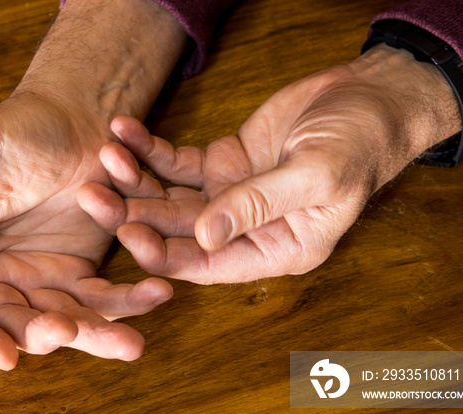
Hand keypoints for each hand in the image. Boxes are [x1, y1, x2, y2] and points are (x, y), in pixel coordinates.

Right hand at [0, 92, 171, 369]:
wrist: (76, 115)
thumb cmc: (16, 126)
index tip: (1, 356)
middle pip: (13, 321)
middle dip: (41, 335)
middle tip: (67, 332)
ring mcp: (40, 277)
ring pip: (63, 320)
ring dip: (95, 333)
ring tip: (128, 342)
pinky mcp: (80, 272)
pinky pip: (102, 298)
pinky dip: (129, 302)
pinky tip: (156, 293)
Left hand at [78, 44, 460, 284]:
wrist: (369, 100)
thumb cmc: (359, 144)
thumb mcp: (315, 176)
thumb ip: (259, 206)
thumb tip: (204, 237)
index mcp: (273, 250)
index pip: (207, 263)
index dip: (163, 253)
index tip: (125, 232)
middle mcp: (244, 231)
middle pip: (176, 232)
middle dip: (133, 214)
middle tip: (92, 194)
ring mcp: (228, 197)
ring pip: (168, 197)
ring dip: (134, 180)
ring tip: (105, 155)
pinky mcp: (220, 164)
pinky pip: (175, 162)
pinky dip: (149, 148)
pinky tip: (124, 129)